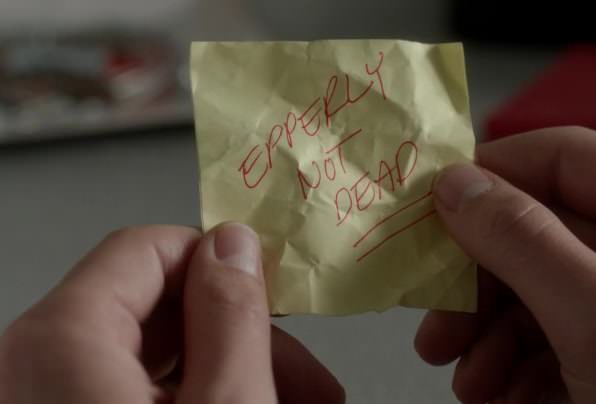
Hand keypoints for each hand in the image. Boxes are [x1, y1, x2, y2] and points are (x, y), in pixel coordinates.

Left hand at [0, 224, 343, 403]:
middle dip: (244, 336)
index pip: (148, 248)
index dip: (221, 262)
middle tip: (301, 373)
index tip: (272, 289)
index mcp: (62, 341)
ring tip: (293, 401)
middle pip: (155, 308)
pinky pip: (136, 395)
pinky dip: (199, 399)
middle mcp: (36, 368)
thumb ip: (231, 316)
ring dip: (233, 373)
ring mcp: (51, 402)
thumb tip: (234, 248)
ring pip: (154, 360)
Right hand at [416, 127, 595, 402]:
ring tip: (469, 382)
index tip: (424, 211)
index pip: (561, 158)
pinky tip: (501, 397)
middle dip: (479, 283)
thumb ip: (525, 242)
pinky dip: (516, 365)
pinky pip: (555, 335)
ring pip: (538, 289)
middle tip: (434, 324)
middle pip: (540, 231)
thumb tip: (457, 185)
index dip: (488, 177)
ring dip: (489, 334)